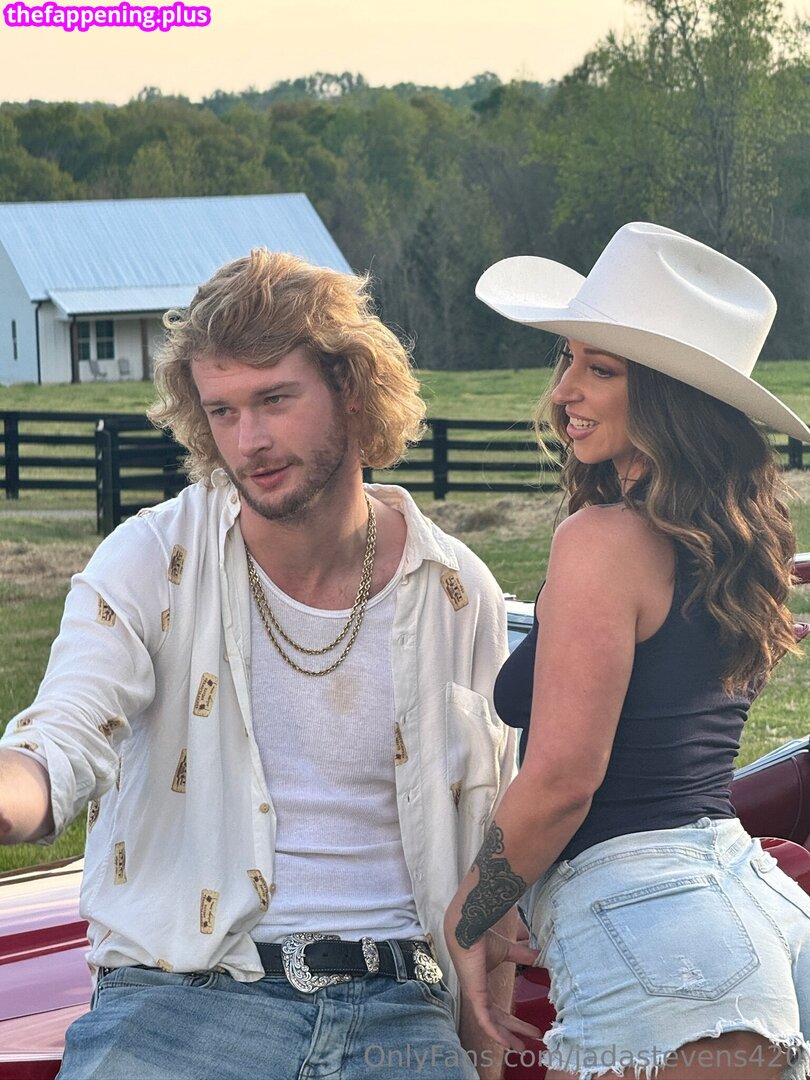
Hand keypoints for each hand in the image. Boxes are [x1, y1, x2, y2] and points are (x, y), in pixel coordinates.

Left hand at [445, 920, 541, 1051]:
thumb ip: (522, 955)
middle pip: (498, 1019)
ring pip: (492, 1024)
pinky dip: (495, 1033)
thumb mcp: (507, 951)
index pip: (500, 1009)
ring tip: (520, 1047)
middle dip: (513, 1031)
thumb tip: (539, 955)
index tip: (531, 1028)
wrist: (469, 931)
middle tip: (528, 1043)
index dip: (514, 1020)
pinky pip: (484, 1020)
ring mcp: (476, 997)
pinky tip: (506, 1042)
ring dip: (506, 1036)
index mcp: (484, 986)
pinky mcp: (475, 997)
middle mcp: (479, 995)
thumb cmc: (481, 939)